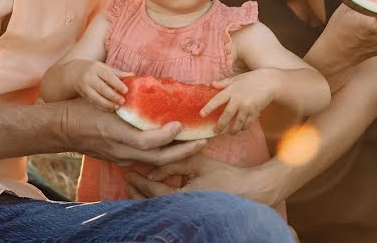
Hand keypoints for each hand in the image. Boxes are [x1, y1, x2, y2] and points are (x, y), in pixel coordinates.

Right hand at [59, 98, 206, 165]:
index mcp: (116, 135)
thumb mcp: (103, 102)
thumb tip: (148, 87)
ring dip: (176, 154)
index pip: (148, 143)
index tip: (180, 125)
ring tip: (194, 144)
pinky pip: (146, 160)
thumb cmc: (82, 109)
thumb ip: (125, 101)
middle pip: (158, 158)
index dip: (167, 136)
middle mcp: (121, 151)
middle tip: (203, 141)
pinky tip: (174, 146)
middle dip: (183, 152)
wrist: (62, 128)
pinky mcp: (120, 159)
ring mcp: (120, 158)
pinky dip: (163, 154)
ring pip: (154, 162)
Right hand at [70, 60, 132, 110]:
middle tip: (123, 101)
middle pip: (102, 88)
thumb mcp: (103, 67)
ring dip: (107, 103)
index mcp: (96, 68)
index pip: (108, 76)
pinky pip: (93, 102)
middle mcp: (89, 77)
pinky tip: (109, 109)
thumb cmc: (92, 69)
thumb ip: (117, 72)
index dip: (117, 83)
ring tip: (117, 107)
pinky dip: (102, 106)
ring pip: (96, 97)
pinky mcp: (83, 95)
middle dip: (113, 96)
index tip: (126, 90)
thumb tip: (132, 75)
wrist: (73, 73)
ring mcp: (84, 87)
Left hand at [126, 154, 279, 206]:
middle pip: (150, 205)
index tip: (128, 170)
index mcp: (181, 200)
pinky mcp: (190, 213)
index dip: (138, 180)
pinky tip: (154, 189)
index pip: (152, 192)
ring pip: (157, 208)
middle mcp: (180, 211)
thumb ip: (174, 163)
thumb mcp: (198, 163)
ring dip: (145, 196)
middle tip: (127, 178)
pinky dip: (157, 199)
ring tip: (136, 184)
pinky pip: (168, 207)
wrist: (248, 192)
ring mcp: (185, 214)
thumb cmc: (225, 176)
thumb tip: (152, 169)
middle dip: (136, 192)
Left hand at [199, 69, 277, 134]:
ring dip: (232, 129)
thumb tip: (212, 84)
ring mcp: (247, 107)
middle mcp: (238, 100)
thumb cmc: (252, 79)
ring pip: (237, 122)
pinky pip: (247, 123)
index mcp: (232, 90)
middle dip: (220, 125)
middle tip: (215, 131)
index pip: (217, 100)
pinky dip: (243, 127)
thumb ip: (224, 83)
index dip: (209, 108)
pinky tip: (241, 129)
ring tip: (229, 133)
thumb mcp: (237, 78)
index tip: (201, 115)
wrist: (270, 82)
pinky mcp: (255, 112)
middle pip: (226, 115)